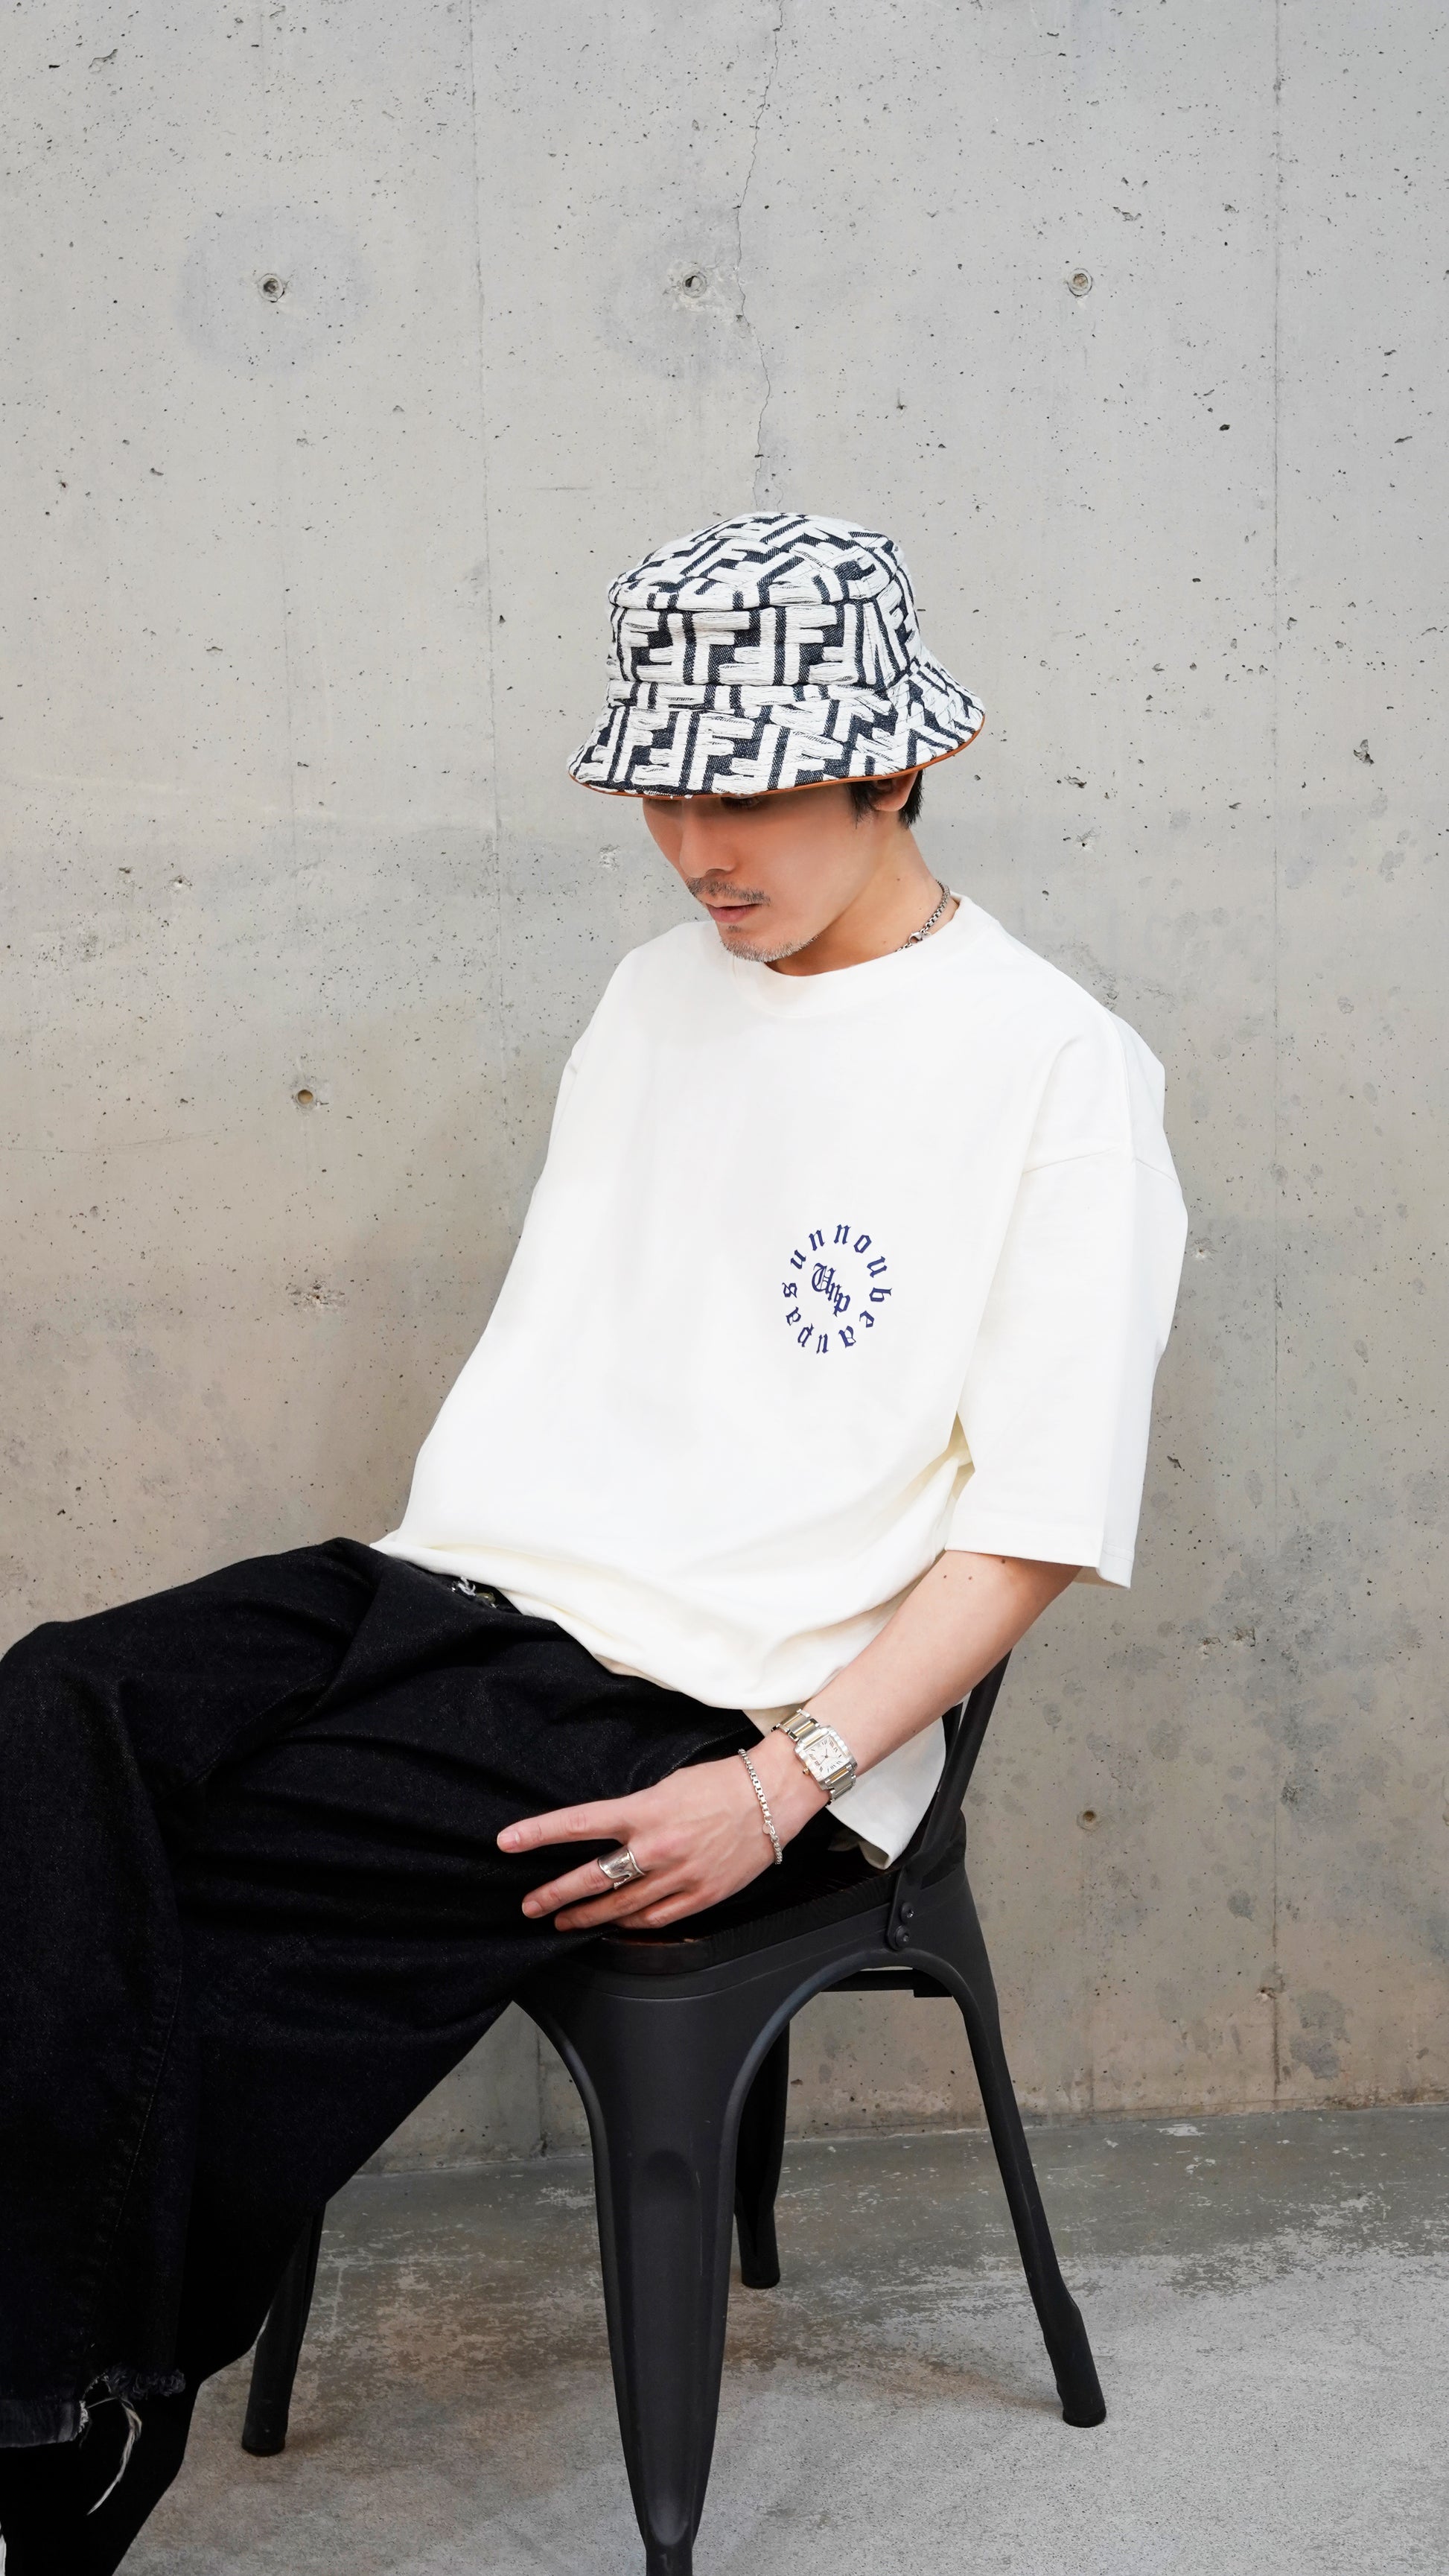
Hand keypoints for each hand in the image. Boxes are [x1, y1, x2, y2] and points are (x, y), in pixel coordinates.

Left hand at [498, 1729, 826, 1930]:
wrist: (773, 1797)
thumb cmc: (721, 1783)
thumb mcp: (667, 1785)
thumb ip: (635, 1811)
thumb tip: (607, 1830)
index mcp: (645, 1811)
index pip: (579, 1824)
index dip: (538, 1834)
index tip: (507, 1841)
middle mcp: (657, 1847)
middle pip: (592, 1879)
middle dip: (554, 1895)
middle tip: (530, 1905)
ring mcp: (679, 1876)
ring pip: (620, 1907)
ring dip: (587, 1917)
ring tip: (563, 1921)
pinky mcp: (701, 1896)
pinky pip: (656, 1919)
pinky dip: (631, 1924)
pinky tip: (615, 1925)